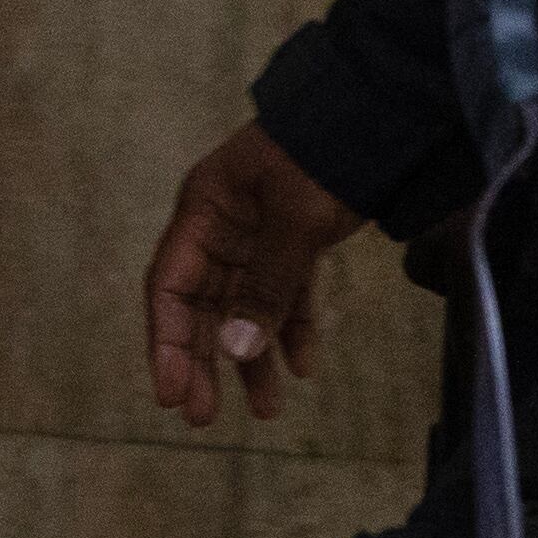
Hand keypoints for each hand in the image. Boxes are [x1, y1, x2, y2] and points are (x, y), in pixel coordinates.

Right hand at [143, 119, 360, 427]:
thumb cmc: (319, 160)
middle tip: (204, 417)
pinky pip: (286, 295)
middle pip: (202, 306)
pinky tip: (304, 366)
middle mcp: (221, 228)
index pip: (171, 288)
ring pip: (245, 308)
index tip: (170, 393)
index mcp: (202, 213)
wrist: (371, 120)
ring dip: (252, 358)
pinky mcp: (294, 240)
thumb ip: (264, 286)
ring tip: (268, 411)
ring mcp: (256, 235)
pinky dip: (293, 330)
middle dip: (204, 362)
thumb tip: (236, 348)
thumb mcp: (292, 224)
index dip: (166, 343)